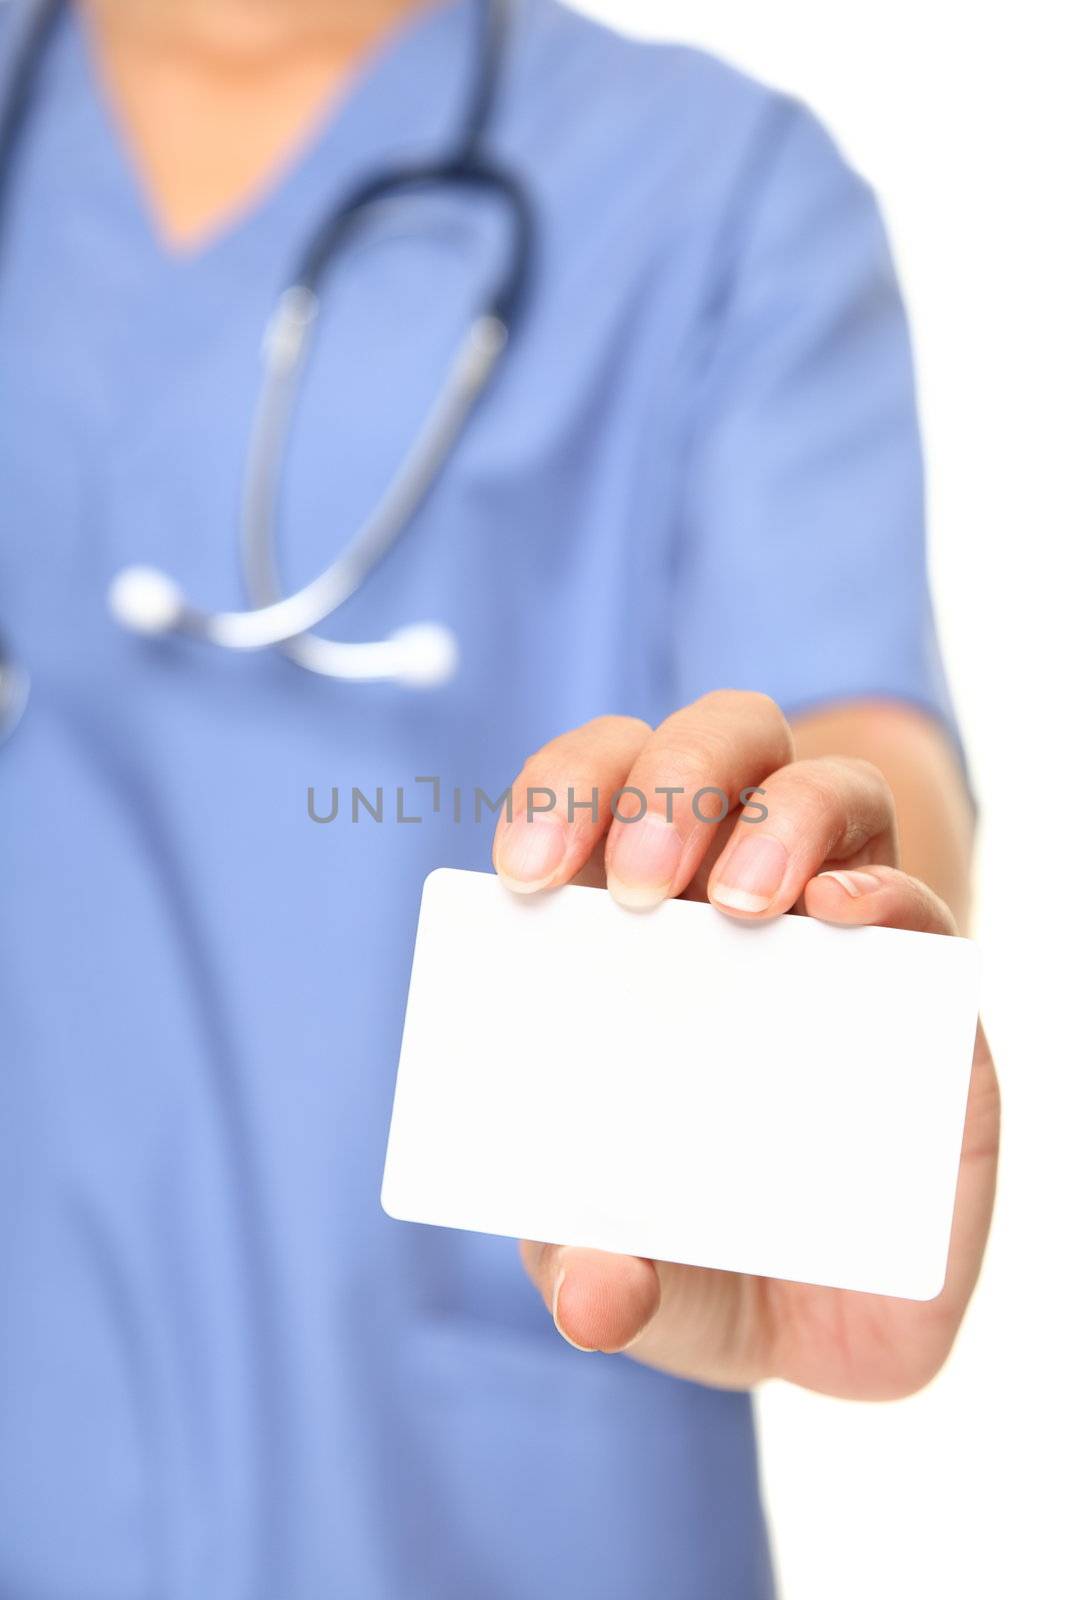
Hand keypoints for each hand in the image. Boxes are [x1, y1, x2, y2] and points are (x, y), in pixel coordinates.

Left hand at [491, 691, 998, 1398]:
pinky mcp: (926, 987)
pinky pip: (914, 898)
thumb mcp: (630, 1272)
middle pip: (705, 754)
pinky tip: (842, 917)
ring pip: (819, 786)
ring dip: (778, 816)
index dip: (559, 797)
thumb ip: (593, 1274)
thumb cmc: (704, 1250)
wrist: (836, 1325)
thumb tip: (596, 1296)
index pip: (592, 798)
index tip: (524, 874)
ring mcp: (834, 931)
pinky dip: (881, 888)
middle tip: (642, 886)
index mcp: (627, 929)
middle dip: (666, 785)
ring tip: (746, 903)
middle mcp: (729, 901)